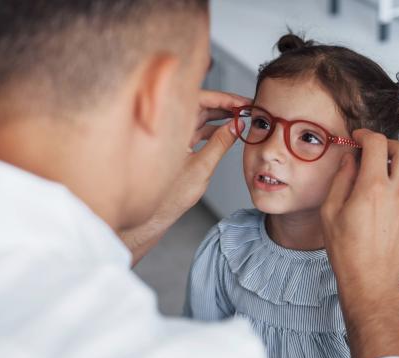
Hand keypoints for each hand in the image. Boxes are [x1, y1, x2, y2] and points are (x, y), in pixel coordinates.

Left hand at [121, 90, 250, 265]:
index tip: (242, 102)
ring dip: (220, 116)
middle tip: (245, 108)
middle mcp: (169, 128)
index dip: (224, 99)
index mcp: (171, 127)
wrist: (153, 216)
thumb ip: (221, 143)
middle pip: (200, 106)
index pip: (199, 100)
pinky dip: (212, 129)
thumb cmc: (169, 197)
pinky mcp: (177, 147)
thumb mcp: (202, 167)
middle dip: (224, 105)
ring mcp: (173, 137)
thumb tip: (236, 126)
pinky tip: (226, 130)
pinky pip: (197, 130)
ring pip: (199, 118)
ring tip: (240, 117)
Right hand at [320, 129, 398, 357]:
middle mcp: (398, 194)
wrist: (371, 283)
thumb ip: (341, 180)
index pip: (377, 144)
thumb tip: (350, 159)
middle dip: (389, 145)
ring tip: (380, 178)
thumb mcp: (330, 212)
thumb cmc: (346, 252)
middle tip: (374, 152)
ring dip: (398, 167)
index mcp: (372, 188)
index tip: (358, 139)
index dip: (366, 135)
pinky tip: (385, 205)